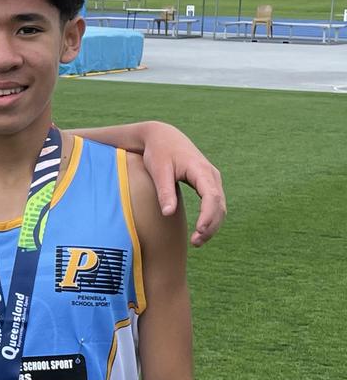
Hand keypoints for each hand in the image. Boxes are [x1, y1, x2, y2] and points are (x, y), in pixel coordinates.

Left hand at [141, 122, 225, 246]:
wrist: (163, 136)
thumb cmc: (159, 152)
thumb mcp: (159, 170)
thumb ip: (165, 191)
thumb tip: (168, 214)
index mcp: (201, 170)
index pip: (212, 196)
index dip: (208, 216)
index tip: (200, 231)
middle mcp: (211, 175)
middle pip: (219, 205)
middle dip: (211, 226)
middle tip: (196, 242)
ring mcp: (212, 180)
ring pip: (219, 207)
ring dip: (212, 225)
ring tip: (197, 242)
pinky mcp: (208, 184)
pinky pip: (215, 204)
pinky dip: (211, 219)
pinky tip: (200, 231)